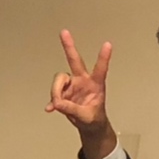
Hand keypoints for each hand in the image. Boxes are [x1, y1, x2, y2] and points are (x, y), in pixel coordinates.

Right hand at [46, 31, 119, 158]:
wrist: (89, 126)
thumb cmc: (94, 118)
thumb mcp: (87, 116)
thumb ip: (72, 109)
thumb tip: (57, 103)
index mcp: (96, 84)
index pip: (100, 69)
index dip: (103, 58)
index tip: (108, 44)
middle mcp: (83, 80)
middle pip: (75, 60)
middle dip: (69, 47)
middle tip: (64, 32)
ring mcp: (72, 85)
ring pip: (59, 80)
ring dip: (56, 91)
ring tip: (58, 105)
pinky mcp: (63, 93)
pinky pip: (54, 93)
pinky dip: (51, 101)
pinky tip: (50, 108)